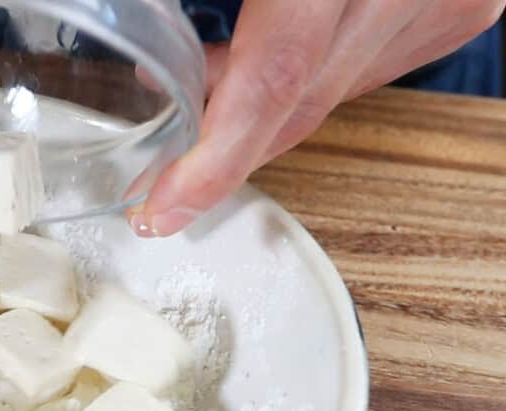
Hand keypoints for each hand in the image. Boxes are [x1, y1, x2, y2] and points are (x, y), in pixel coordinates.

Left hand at [128, 0, 504, 236]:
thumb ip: (180, 2)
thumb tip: (136, 63)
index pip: (276, 79)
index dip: (214, 158)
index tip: (161, 209)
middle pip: (299, 102)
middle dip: (221, 148)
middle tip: (158, 184)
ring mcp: (443, 2)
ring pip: (327, 94)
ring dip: (257, 108)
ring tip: (199, 88)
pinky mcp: (456, 10)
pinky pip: (358, 72)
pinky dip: (301, 78)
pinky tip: (253, 60)